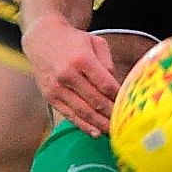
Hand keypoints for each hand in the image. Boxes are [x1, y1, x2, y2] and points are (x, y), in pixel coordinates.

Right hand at [25, 12, 122, 134]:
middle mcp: (68, 75)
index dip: (119, 97)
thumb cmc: (73, 41)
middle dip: (112, 114)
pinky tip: (95, 132)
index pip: (105, 85)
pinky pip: (69, 115)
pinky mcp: (50, 97)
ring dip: (100, 124)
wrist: (42, 39)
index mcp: (82, 59)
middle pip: (95, 101)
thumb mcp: (95, 42)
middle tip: (125, 123)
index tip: (129, 105)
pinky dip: (83, 125)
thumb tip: (115, 88)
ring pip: (83, 111)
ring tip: (114, 132)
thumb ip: (108, 64)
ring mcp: (57, 88)